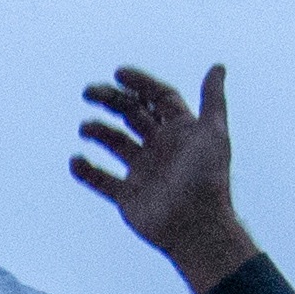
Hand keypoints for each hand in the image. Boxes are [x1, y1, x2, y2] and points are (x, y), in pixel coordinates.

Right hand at [67, 64, 261, 293]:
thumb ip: (213, 99)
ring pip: (114, 143)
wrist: (198, 226)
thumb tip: (218, 67)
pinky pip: (102, 181)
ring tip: (87, 128)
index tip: (119, 74)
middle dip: (111, 100)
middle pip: (131, 114)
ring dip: (98, 131)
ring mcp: (143, 171)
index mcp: (181, 130)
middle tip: (89, 93)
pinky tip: (76, 160)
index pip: (157, 98)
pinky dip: (86, 171)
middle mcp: (161, 147)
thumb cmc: (208, 178)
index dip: (140, 83)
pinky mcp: (128, 196)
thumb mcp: (213, 132)